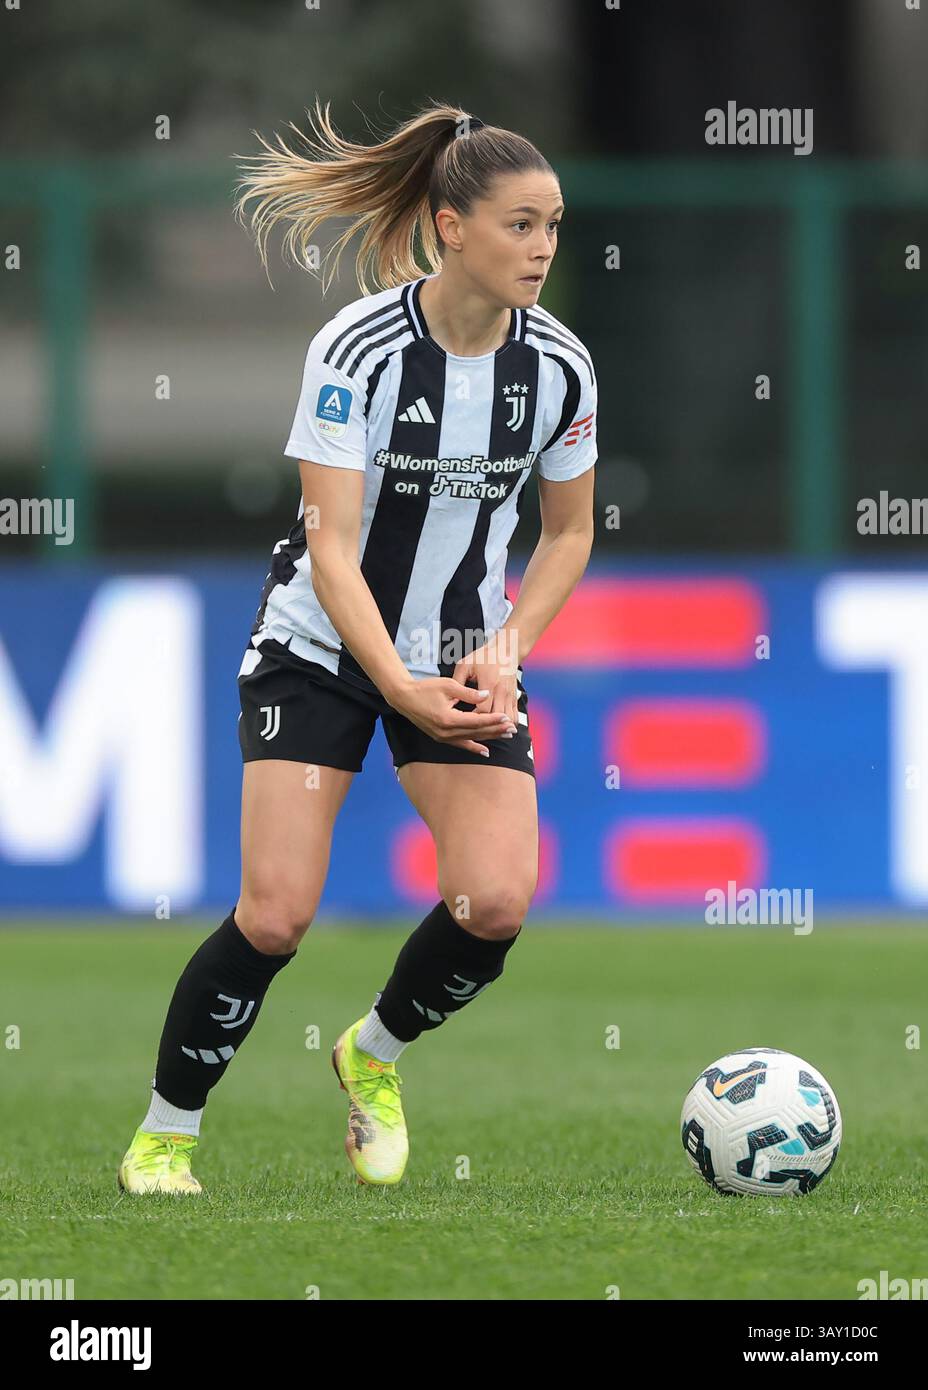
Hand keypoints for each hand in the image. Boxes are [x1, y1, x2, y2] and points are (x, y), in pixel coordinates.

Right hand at [387, 674, 516, 755]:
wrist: (404, 698)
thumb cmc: (426, 688)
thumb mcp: (448, 685)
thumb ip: (469, 693)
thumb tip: (487, 695)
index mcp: (448, 719)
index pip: (477, 721)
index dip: (494, 720)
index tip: (507, 718)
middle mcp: (446, 732)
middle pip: (477, 733)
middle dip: (496, 730)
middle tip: (513, 729)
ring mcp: (443, 737)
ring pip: (471, 739)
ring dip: (489, 738)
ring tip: (505, 736)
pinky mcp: (441, 738)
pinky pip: (461, 745)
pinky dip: (474, 747)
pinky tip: (486, 751)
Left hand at [451, 635, 519, 731]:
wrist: (506, 650)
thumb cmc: (483, 657)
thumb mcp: (465, 665)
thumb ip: (458, 681)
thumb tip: (449, 698)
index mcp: (489, 683)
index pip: (484, 709)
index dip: (475, 719)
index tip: (466, 723)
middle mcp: (502, 691)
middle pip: (497, 718)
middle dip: (487, 727)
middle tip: (475, 732)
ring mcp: (510, 695)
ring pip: (509, 720)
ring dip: (499, 728)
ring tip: (488, 733)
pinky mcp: (515, 697)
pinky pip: (515, 717)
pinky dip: (508, 725)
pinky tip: (498, 729)